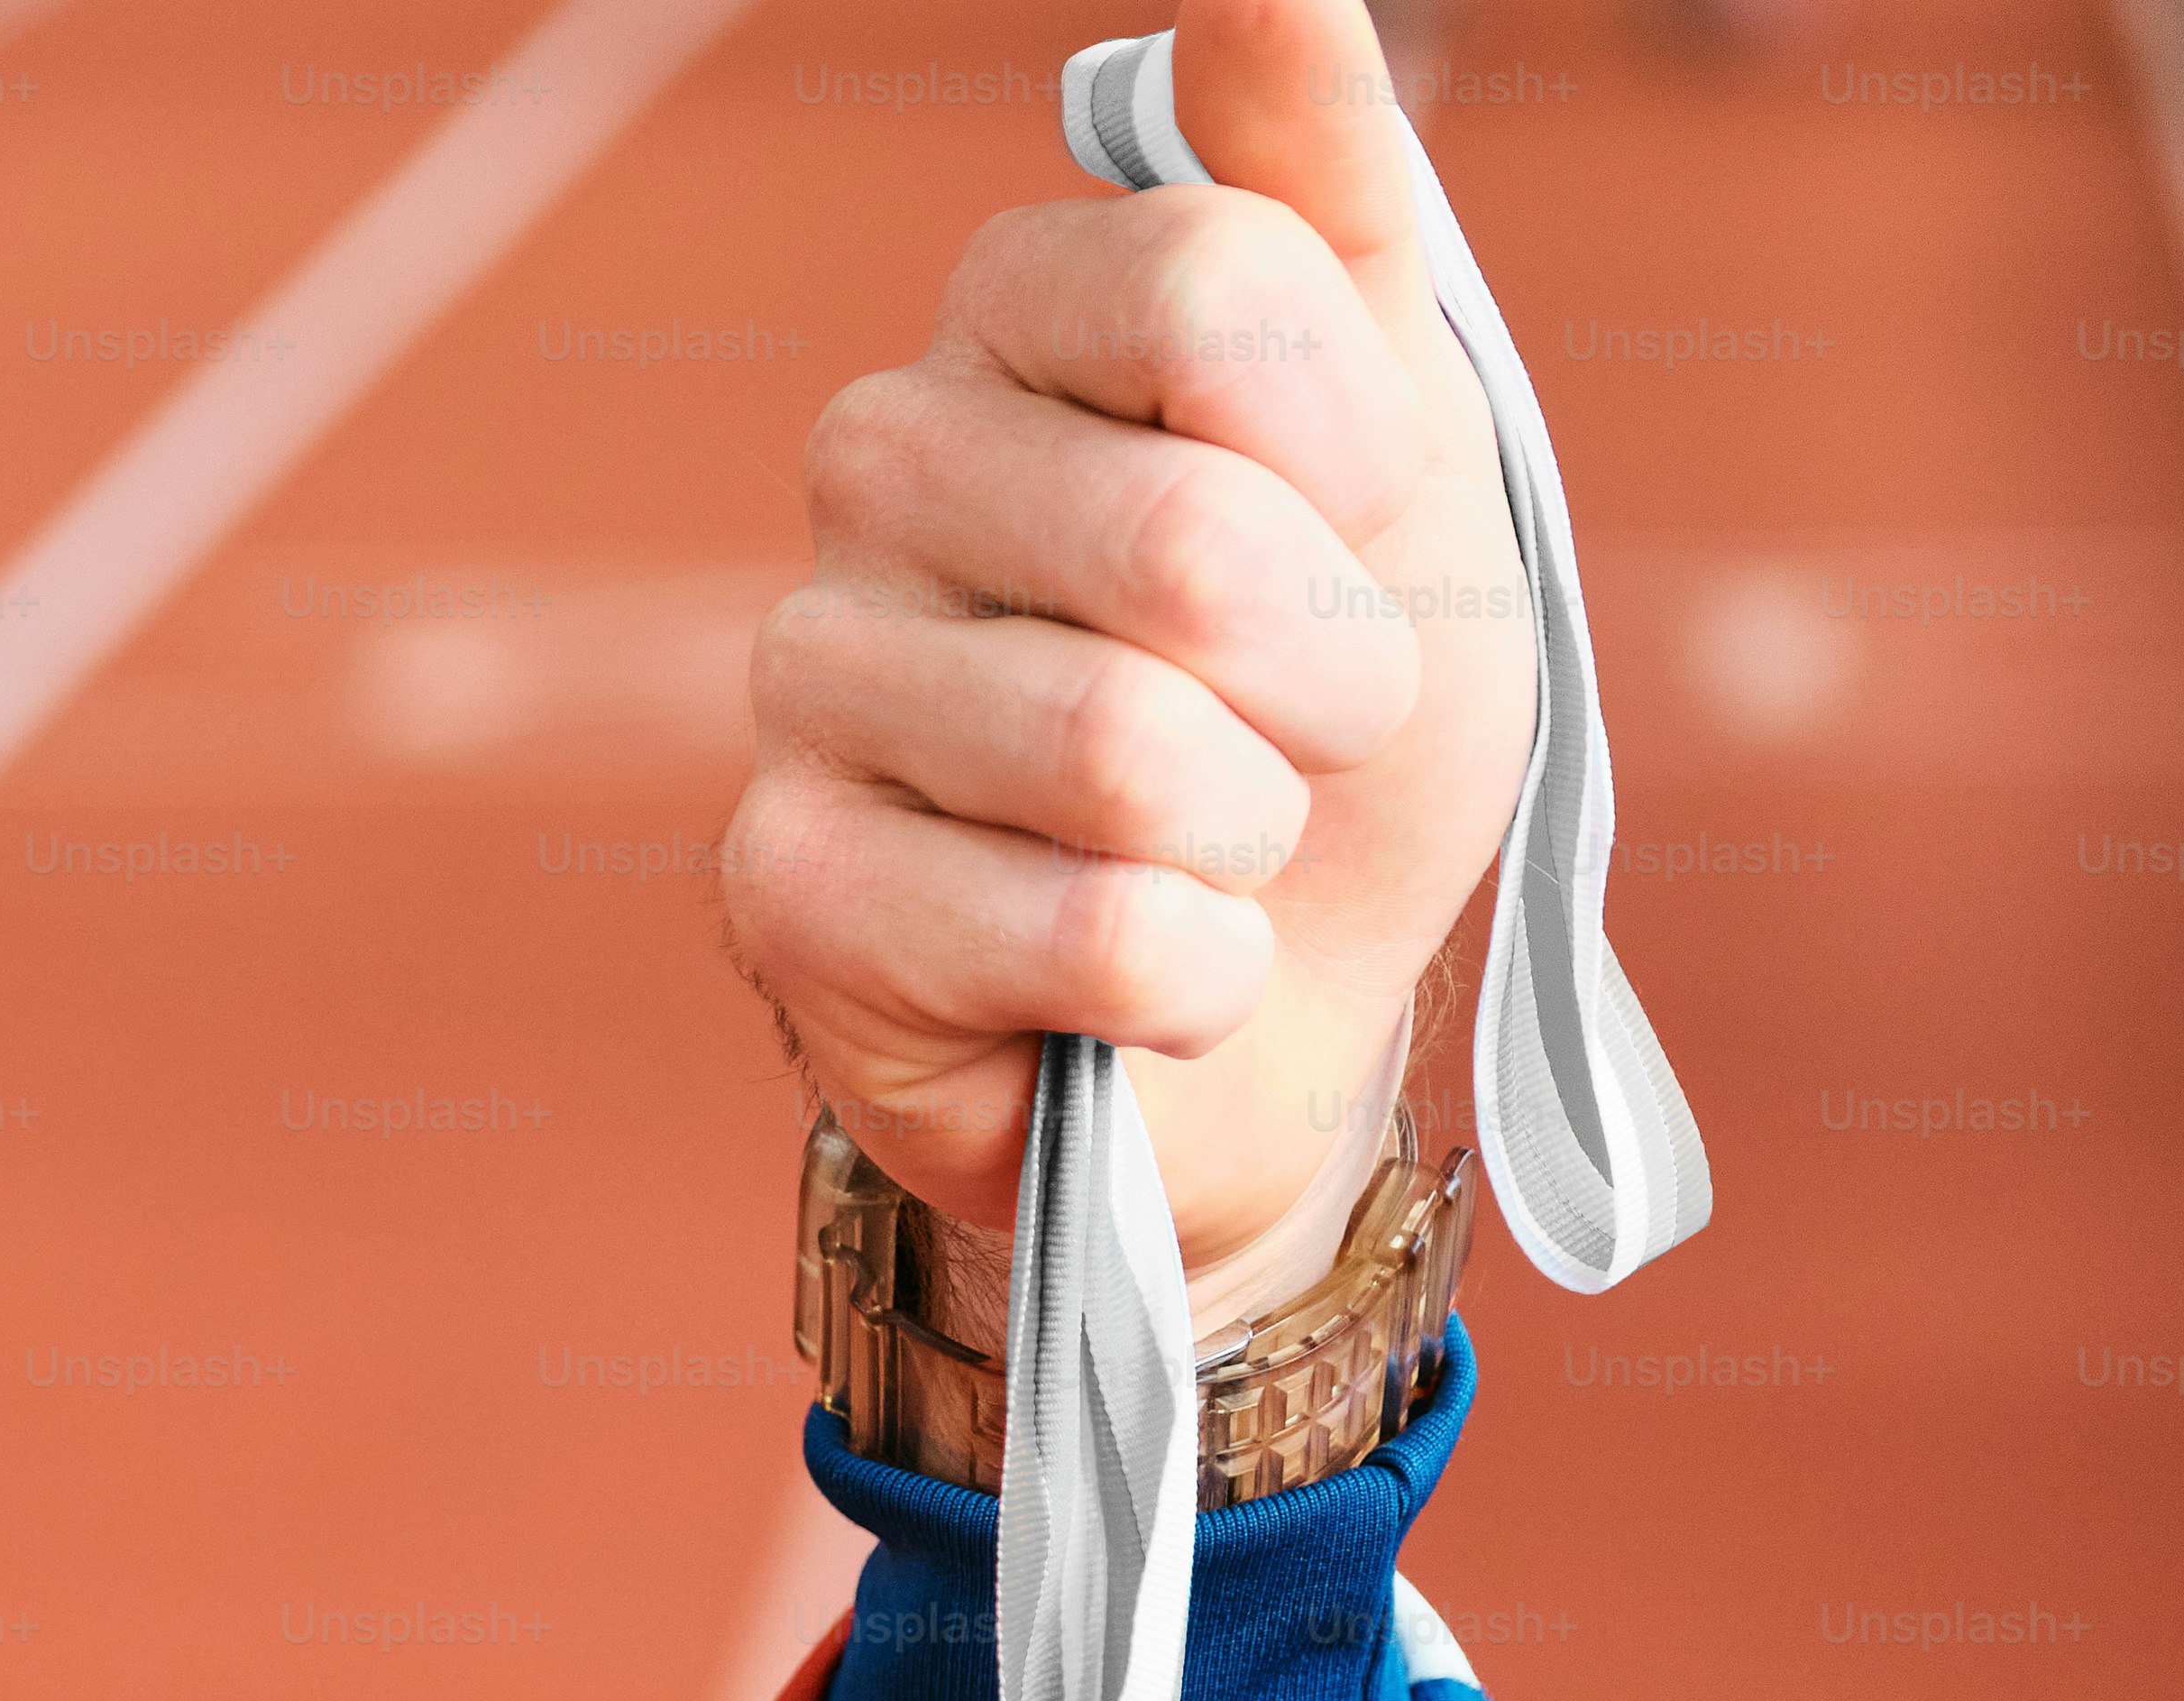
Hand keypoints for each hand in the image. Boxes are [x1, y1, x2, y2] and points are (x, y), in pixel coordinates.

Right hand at [719, 0, 1530, 1306]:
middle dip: (1332, 677)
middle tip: (1311, 730)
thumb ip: (1333, 200)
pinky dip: (1187, 979)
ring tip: (1220, 849)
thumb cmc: (1330, 717)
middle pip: (1182, 536)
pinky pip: (1077, 930)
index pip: (1209, 283)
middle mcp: (874, 463)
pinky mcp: (782, 888)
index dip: (1351, 443)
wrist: (1270, 1016)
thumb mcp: (1401, 441)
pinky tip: (1153, 973)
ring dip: (1255, 839)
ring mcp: (804, 677)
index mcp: (1014, 318)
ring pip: (1122, 750)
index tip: (1366, 524)